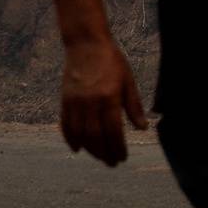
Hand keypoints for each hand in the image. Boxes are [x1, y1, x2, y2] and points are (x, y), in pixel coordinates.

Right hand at [59, 38, 146, 166]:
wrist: (86, 44)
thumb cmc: (112, 61)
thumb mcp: (128, 80)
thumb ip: (134, 106)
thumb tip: (143, 128)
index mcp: (109, 97)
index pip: (113, 131)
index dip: (117, 148)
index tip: (122, 158)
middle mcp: (90, 102)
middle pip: (95, 137)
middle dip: (104, 153)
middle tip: (112, 163)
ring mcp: (75, 102)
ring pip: (80, 134)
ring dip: (90, 149)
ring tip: (99, 157)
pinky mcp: (64, 99)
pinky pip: (65, 124)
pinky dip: (70, 138)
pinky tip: (78, 148)